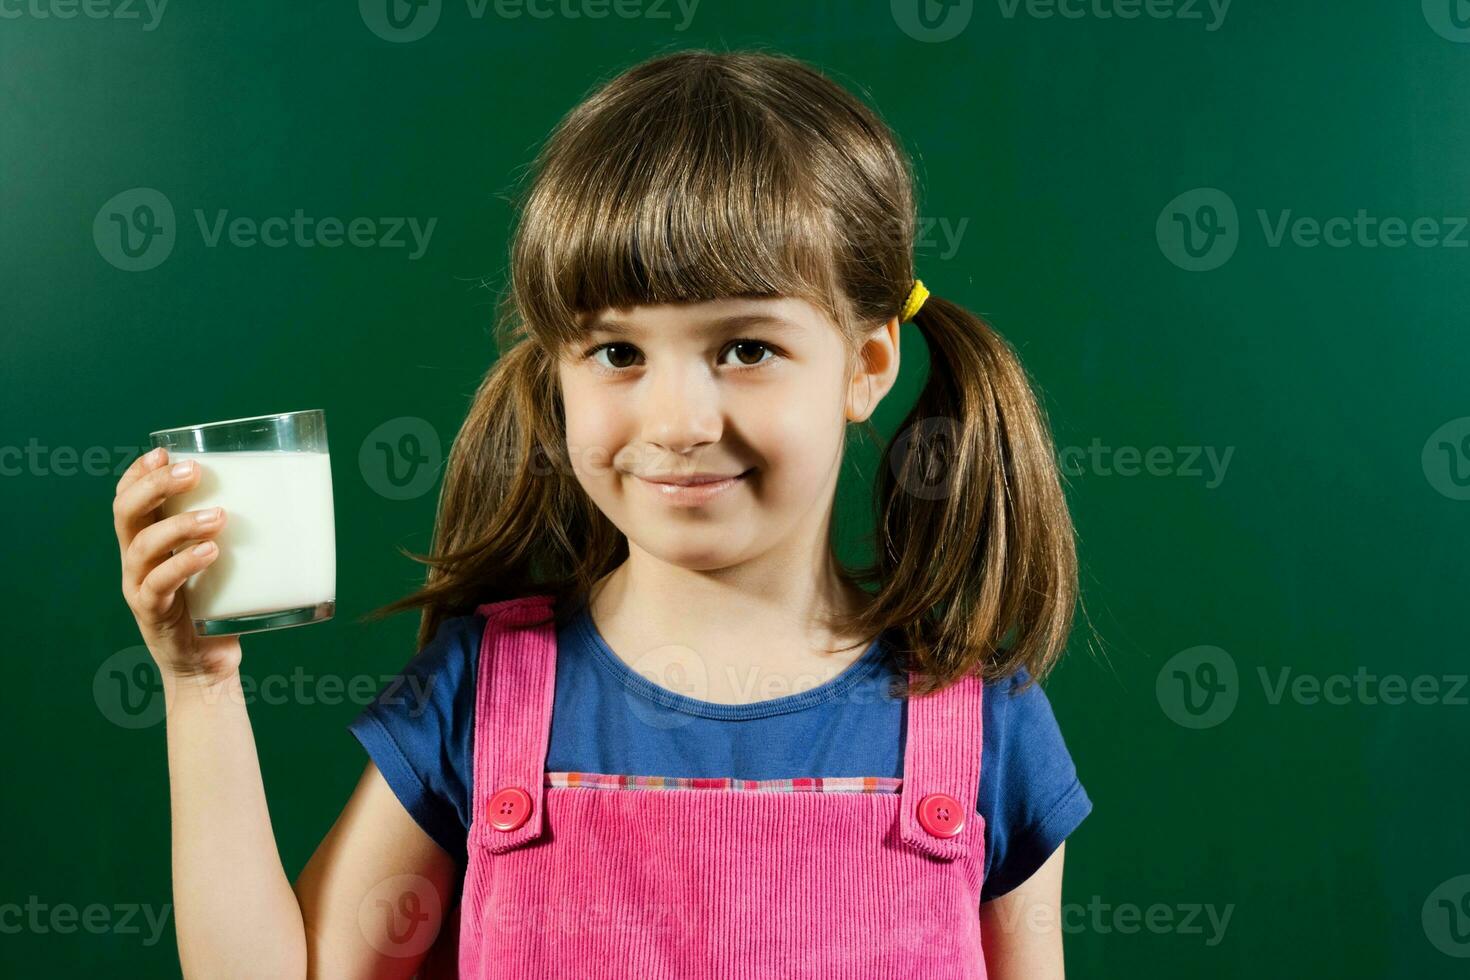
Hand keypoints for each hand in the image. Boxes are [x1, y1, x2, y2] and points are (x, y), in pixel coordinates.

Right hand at [113, 446, 241, 683]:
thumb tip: (292, 495)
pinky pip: (159, 585)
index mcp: (146, 541)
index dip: (139, 472)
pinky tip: (210, 552)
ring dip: (179, 525)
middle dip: (155, 486)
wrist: (208, 665)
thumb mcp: (223, 561)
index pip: (128, 498)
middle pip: (126, 513)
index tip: (163, 451)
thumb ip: (234, 531)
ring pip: (142, 546)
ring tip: (218, 516)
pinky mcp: (152, 614)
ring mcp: (139, 587)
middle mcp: (135, 561)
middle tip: (192, 472)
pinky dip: (183, 564)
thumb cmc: (219, 605)